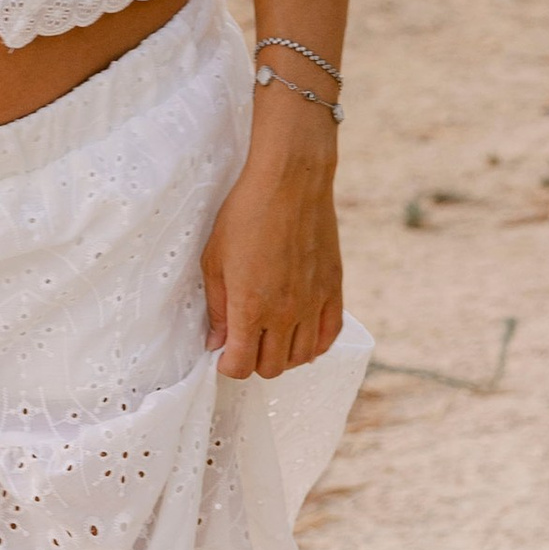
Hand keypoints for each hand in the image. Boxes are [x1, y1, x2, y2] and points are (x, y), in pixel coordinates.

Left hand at [201, 116, 343, 380]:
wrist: (290, 182)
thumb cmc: (245, 215)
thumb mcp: (215, 259)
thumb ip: (217, 306)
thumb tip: (216, 341)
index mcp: (250, 307)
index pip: (241, 365)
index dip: (228, 367)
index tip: (223, 354)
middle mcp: (285, 313)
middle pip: (271, 367)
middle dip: (252, 362)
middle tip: (244, 344)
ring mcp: (313, 304)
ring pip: (301, 358)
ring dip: (283, 355)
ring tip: (270, 338)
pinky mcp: (333, 291)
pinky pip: (328, 337)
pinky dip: (314, 344)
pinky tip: (301, 334)